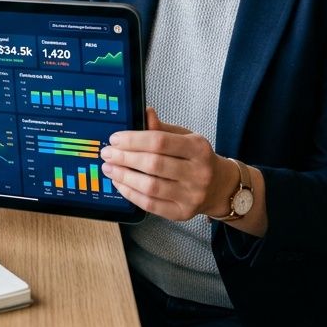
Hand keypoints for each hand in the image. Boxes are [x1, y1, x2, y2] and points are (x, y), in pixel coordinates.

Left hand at [99, 107, 237, 221]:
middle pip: (153, 164)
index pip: (160, 141)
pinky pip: (151, 204)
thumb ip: (162, 129)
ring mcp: (191, 195)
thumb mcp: (185, 137)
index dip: (134, 140)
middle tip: (107, 153)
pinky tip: (120, 184)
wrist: (219, 187)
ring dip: (124, 177)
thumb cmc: (197, 158)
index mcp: (198, 148)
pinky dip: (131, 194)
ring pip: (150, 186)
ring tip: (109, 169)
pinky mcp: (182, 213)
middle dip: (125, 158)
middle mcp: (198, 172)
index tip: (115, 139)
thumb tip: (144, 113)